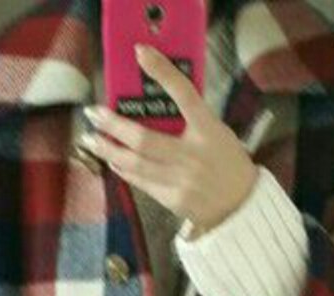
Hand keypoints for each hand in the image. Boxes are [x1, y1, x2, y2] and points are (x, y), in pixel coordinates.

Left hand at [79, 43, 257, 232]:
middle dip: (114, 126)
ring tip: (92, 140)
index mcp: (208, 130)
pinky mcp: (173, 199)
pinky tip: (113, 160)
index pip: (185, 95)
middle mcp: (193, 155)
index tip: (140, 53)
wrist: (241, 204)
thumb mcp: (216, 131)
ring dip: (109, 151)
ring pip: (136, 164)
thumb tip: (154, 103)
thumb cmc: (226, 161)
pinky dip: (124, 169)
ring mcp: (181, 180)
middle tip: (94, 114)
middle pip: (145, 139)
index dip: (163, 72)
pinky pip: (141, 182)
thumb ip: (191, 118)